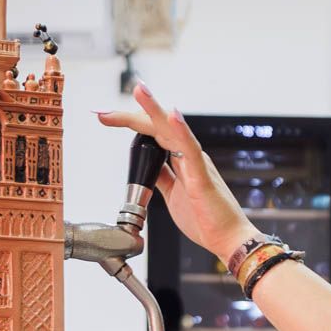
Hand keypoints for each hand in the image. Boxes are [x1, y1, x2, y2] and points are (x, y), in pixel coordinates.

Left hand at [95, 82, 256, 262]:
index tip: (105, 118)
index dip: (129, 123)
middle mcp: (189, 155)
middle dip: (130, 116)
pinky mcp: (202, 176)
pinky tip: (172, 115)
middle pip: (157, 126)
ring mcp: (196, 163)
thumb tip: (147, 167)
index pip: (152, 133)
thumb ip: (162, 177)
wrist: (227, 239)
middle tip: (103, 112)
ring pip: (173, 129)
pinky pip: (190, 150)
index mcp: (182, 160)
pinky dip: (181, 130)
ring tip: (139, 90)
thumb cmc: (206, 219)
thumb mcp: (173, 195)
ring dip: (154, 109)